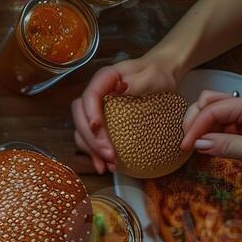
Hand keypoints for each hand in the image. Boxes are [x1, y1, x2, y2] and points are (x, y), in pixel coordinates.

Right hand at [71, 56, 181, 172]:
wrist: (160, 76)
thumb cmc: (157, 74)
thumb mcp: (153, 75)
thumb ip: (138, 81)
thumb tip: (122, 89)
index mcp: (103, 80)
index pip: (89, 97)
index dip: (90, 113)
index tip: (98, 129)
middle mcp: (95, 95)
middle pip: (81, 118)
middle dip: (92, 139)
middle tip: (109, 155)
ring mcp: (95, 110)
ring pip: (82, 132)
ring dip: (92, 150)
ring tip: (109, 165)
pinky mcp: (101, 123)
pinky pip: (91, 140)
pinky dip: (95, 154)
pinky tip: (104, 167)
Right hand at [178, 91, 241, 177]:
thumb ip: (229, 147)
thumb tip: (198, 145)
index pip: (212, 110)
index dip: (194, 128)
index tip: (185, 148)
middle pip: (211, 104)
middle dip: (195, 121)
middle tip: (189, 145)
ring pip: (219, 114)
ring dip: (206, 128)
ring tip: (202, 148)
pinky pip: (231, 126)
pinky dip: (219, 135)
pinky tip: (218, 148)